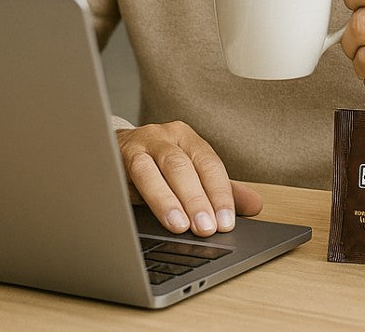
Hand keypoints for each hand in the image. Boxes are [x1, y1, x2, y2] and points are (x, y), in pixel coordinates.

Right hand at [116, 121, 262, 235]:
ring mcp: (138, 145)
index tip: (227, 221)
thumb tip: (255, 206)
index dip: (219, 193)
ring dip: (168, 201)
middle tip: (207, 228)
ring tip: (181, 226)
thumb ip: (219, 189)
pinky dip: (137, 194)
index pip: (209, 163)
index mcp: (188, 139)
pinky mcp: (114, 156)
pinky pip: (125, 174)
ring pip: (155, 170)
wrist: (109, 152)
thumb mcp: (189, 175)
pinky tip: (141, 212)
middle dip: (197, 199)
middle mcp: (165, 137)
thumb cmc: (155, 168)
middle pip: (183, 166)